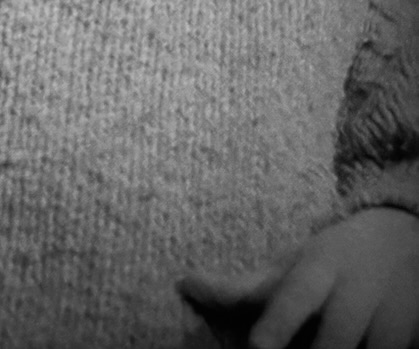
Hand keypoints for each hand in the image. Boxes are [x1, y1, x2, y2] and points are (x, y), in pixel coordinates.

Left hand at [179, 208, 418, 348]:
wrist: (401, 240)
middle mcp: (356, 293)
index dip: (279, 324)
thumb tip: (183, 285)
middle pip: (336, 342)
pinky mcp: (413, 339)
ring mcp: (391, 320)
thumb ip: (240, 286)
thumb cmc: (330, 260)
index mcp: (319, 268)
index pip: (296, 297)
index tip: (259, 347)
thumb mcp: (288, 266)